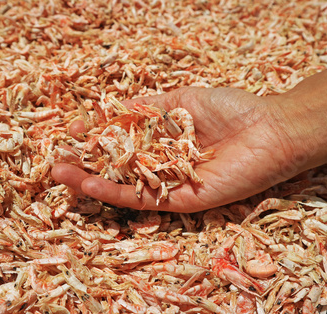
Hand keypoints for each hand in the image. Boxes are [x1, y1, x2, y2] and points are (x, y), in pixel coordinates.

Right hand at [51, 87, 305, 211]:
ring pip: (123, 186)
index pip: (120, 142)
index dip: (94, 138)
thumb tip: (116, 107)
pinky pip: (143, 198)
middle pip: (115, 167)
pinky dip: (115, 192)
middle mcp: (161, 165)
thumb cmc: (231, 110)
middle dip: (85, 164)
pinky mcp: (180, 201)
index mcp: (162, 141)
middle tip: (56, 161)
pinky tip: (89, 183)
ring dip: (90, 181)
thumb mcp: (182, 100)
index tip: (71, 130)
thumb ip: (149, 108)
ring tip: (60, 175)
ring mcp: (169, 185)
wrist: (270, 131)